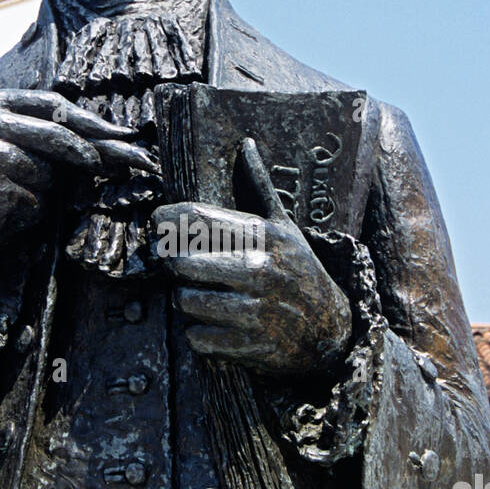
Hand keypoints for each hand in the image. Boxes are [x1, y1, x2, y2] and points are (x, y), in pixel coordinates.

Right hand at [0, 89, 151, 294]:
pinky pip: (36, 197)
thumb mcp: (20, 152)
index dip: (90, 121)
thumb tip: (115, 142)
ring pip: (49, 170)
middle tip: (119, 168)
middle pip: (58, 133)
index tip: (122, 134)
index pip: (54, 104)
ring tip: (20, 197)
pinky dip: (33, 210)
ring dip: (46, 191)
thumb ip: (55, 141)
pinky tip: (10, 213)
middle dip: (91, 154)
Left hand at [150, 139, 351, 374]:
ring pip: (185, 300)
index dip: (166, 219)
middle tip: (183, 265)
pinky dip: (199, 333)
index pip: (195, 218)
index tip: (159, 224)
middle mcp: (258, 269)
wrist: (331, 329)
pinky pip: (197, 336)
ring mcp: (253, 309)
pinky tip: (216, 323)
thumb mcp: (285, 226)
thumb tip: (246, 144)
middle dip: (176, 264)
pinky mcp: (248, 344)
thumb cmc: (299, 270)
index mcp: (262, 236)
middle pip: (181, 261)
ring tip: (203, 294)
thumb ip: (259, 186)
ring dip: (187, 300)